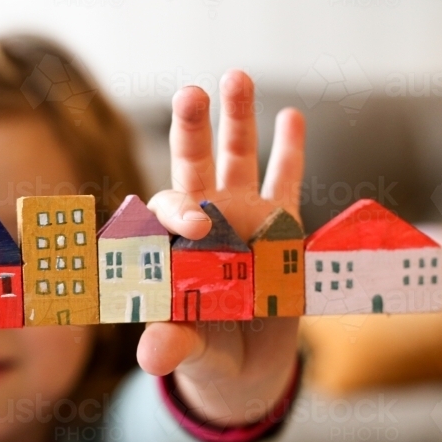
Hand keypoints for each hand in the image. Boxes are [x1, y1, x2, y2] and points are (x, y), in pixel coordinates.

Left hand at [141, 71, 304, 425]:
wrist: (247, 366)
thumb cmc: (208, 354)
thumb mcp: (192, 353)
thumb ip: (175, 345)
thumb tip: (150, 358)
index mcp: (172, 248)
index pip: (165, 214)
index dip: (178, 212)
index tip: (200, 226)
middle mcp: (204, 223)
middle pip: (191, 167)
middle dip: (191, 130)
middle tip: (190, 92)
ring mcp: (242, 218)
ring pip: (237, 160)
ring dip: (237, 121)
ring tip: (237, 76)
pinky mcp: (280, 226)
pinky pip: (285, 182)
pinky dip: (290, 150)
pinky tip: (291, 115)